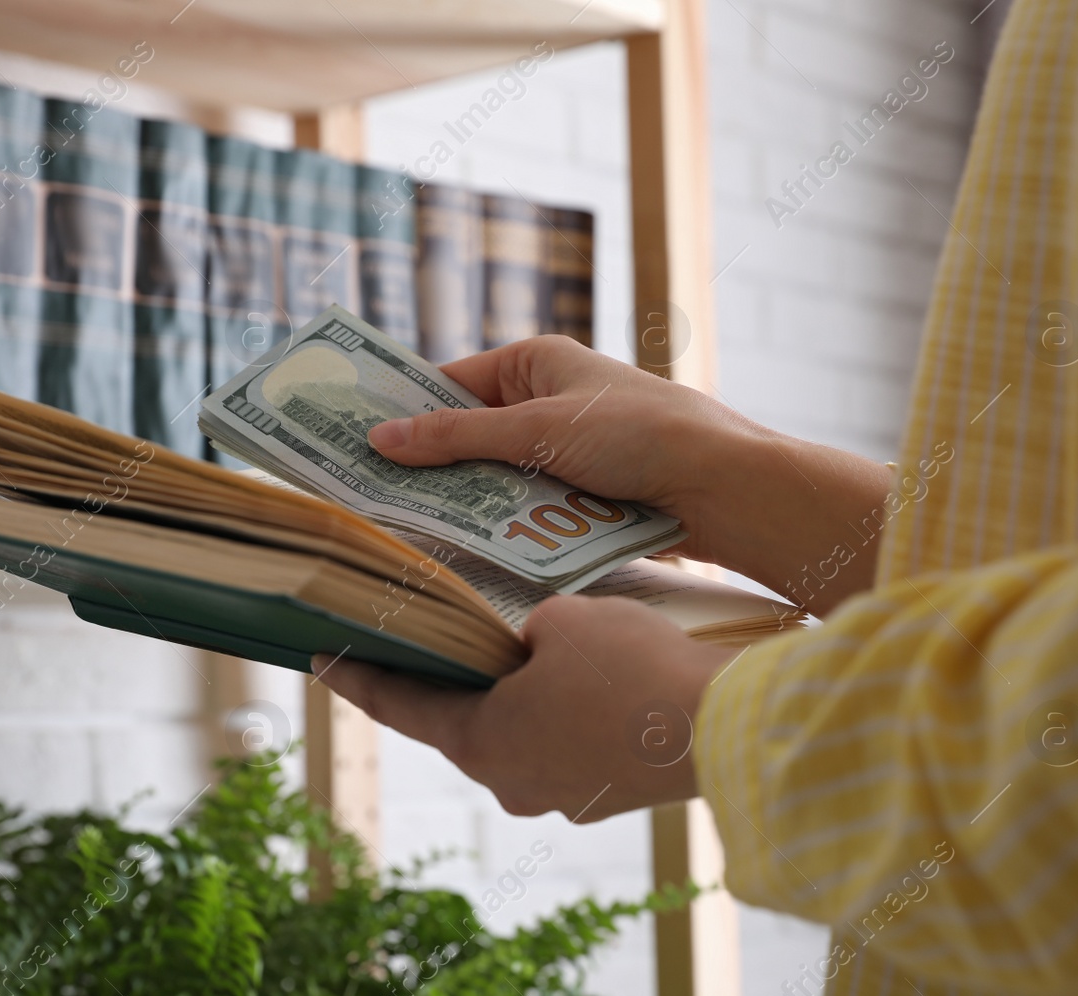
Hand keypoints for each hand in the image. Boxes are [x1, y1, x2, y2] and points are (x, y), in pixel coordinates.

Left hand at [312, 595, 739, 820]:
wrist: (719, 728)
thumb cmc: (629, 668)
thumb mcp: (563, 619)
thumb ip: (529, 628)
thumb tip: (537, 645)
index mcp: (480, 741)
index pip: (399, 704)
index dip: (356, 677)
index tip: (317, 659)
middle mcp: (510, 780)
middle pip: (463, 720)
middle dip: (455, 677)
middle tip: (438, 634)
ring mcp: (561, 795)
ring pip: (522, 731)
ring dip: (521, 694)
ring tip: (535, 646)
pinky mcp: (606, 794)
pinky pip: (569, 743)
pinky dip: (567, 711)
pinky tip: (593, 677)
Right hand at [369, 336, 893, 614]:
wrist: (724, 486)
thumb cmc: (637, 435)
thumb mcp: (536, 431)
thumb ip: (455, 439)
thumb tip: (380, 439)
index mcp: (537, 361)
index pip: (450, 383)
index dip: (404, 411)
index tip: (352, 443)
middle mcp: (550, 399)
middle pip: (469, 435)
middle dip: (431, 466)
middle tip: (370, 499)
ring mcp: (569, 450)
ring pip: (496, 478)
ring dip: (467, 502)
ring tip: (409, 532)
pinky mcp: (586, 493)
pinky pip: (527, 507)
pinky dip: (504, 525)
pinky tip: (470, 552)